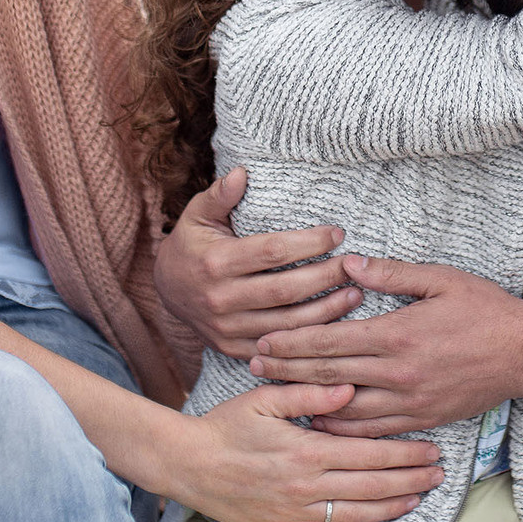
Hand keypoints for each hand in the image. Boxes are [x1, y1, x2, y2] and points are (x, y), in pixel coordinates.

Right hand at [154, 168, 361, 358]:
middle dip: (326, 276)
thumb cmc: (192, 245)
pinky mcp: (233, 349)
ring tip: (356, 293)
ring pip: (286, 324)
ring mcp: (226, 329)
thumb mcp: (197, 215)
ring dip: (326, 311)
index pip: (272, 251)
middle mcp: (220, 299)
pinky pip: (278, 347)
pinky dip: (307, 338)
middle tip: (354, 264)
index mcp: (216, 262)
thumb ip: (220, 195)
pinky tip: (333, 323)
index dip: (308, 242)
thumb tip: (242, 172)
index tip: (337, 233)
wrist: (166, 292)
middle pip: (285, 290)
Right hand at [171, 382, 445, 521]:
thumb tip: (350, 389)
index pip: (370, 454)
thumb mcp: (264, 397)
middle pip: (371, 486)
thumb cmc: (225, 424)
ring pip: (353, 515)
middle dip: (410, 481)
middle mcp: (304, 486)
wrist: (185, 462)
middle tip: (439, 476)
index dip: (406, 454)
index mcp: (306, 450)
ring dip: (390, 509)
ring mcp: (291, 512)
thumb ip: (309, 394)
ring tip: (416, 500)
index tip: (432, 451)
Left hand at [249, 254, 522, 436]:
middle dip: (286, 369)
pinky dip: (341, 427)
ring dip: (306, 401)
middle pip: (327, 374)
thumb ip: (390, 274)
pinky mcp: (421, 420)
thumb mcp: (439, 279)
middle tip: (253, 365)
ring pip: (343, 410)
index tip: (264, 340)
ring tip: (277, 395)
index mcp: (397, 335)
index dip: (291, 342)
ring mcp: (408, 402)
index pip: (329, 341)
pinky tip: (322, 420)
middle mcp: (397, 374)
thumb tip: (347, 264)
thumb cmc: (485, 310)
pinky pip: (371, 431)